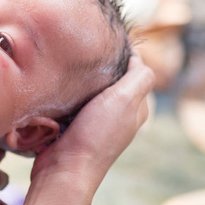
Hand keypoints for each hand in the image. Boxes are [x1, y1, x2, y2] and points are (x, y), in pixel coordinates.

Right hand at [22, 53, 154, 204]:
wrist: (65, 167)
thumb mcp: (124, 100)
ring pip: (95, 89)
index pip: (137, 70)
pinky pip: (77, 101)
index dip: (126, 53)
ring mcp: (98, 121)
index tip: (109, 37)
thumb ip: (139, 77)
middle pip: (115, 79)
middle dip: (104, 63)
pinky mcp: (77, 126)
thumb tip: (138, 58)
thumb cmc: (96, 134)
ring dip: (86, 77)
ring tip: (75, 63)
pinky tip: (65, 85)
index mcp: (136, 107)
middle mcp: (119, 114)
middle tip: (88, 47)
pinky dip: (73, 92)